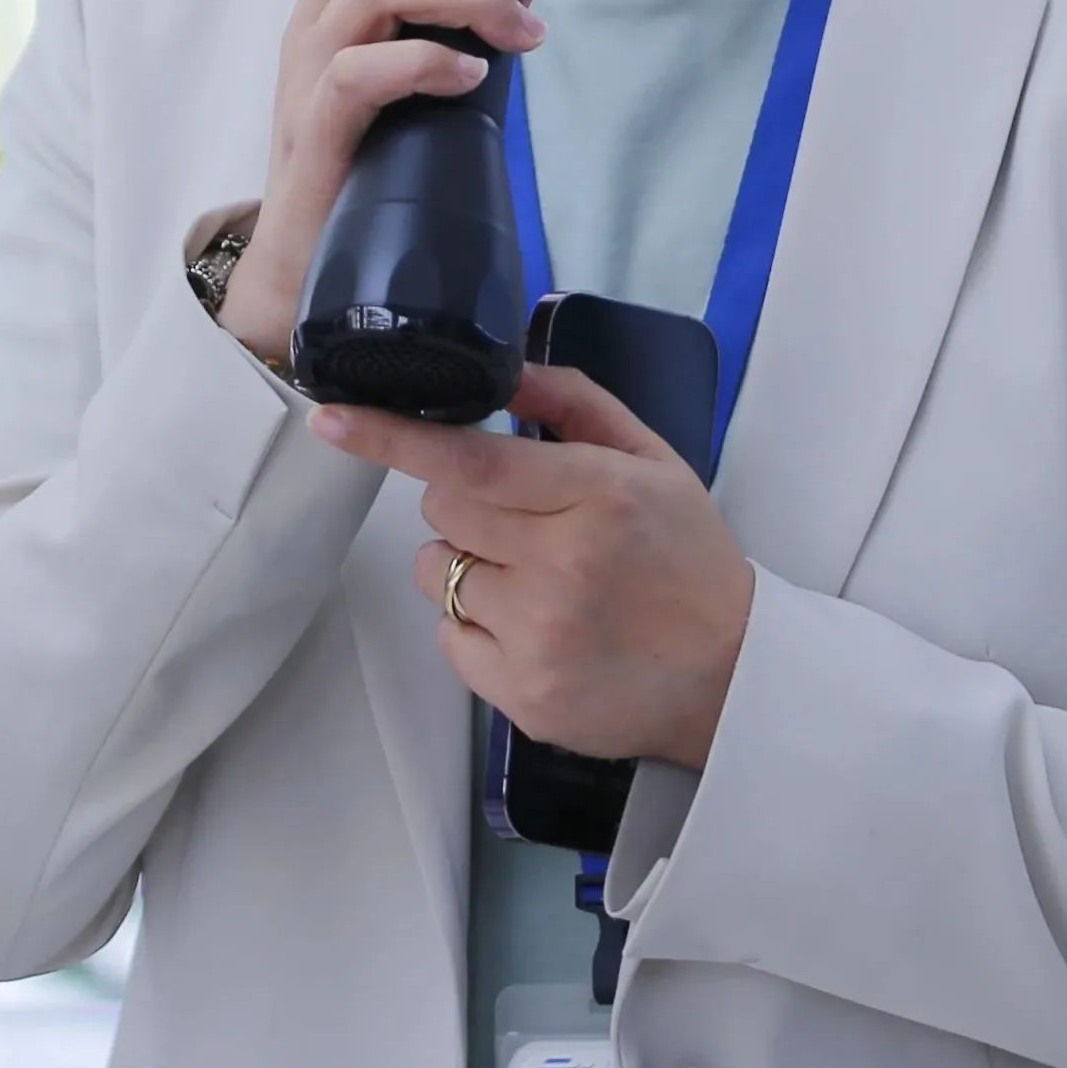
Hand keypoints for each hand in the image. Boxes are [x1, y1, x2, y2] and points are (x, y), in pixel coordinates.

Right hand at [215, 0, 538, 365]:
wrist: (306, 257)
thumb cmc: (369, 155)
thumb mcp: (410, 65)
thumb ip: (451, 11)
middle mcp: (313, 17)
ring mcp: (307, 70)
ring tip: (523, 32)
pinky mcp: (316, 131)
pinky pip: (365, 71)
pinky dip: (429, 63)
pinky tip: (471, 80)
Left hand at [319, 364, 755, 773]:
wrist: (733, 677)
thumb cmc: (690, 561)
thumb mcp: (654, 462)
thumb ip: (576, 405)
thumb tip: (502, 372)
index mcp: (599, 496)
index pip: (471, 461)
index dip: (392, 438)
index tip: (332, 419)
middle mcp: (564, 566)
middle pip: (443, 511)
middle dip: (465, 506)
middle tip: (526, 523)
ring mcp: (539, 636)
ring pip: (437, 573)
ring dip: (468, 566)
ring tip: (538, 582)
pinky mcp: (521, 695)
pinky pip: (448, 637)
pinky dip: (476, 626)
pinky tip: (535, 628)